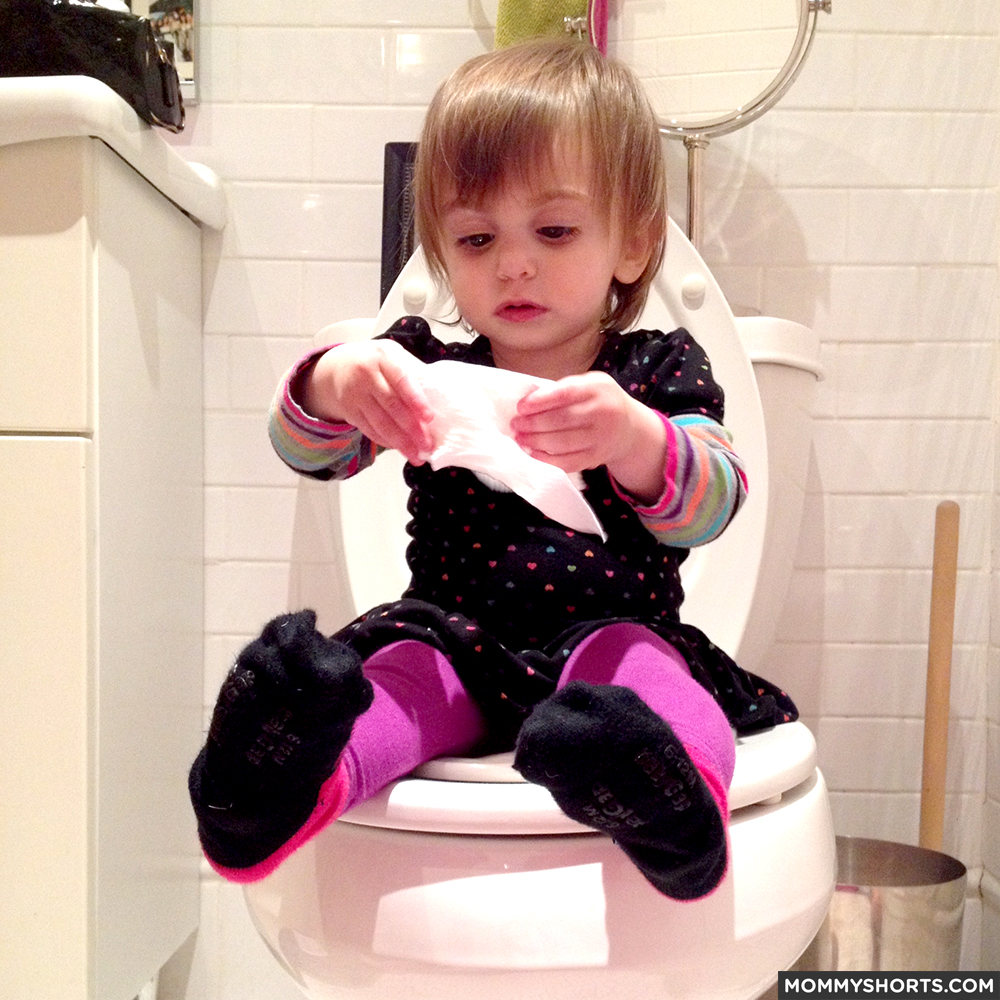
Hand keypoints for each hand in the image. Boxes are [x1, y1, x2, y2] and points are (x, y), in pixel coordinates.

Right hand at [304, 340, 433, 463]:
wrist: (337, 366)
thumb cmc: (377, 362)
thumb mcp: (393, 355)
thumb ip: (413, 371)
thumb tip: (439, 396)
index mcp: (383, 358)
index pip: (401, 380)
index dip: (416, 400)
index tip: (429, 418)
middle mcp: (366, 375)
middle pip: (391, 405)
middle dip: (411, 428)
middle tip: (427, 445)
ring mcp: (354, 394)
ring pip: (379, 422)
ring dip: (400, 442)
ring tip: (416, 456)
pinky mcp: (349, 411)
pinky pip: (369, 430)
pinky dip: (385, 441)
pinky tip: (399, 448)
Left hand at [509, 372, 665, 502]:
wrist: (629, 428)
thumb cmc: (600, 401)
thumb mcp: (589, 384)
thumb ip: (564, 389)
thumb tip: (529, 398)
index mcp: (598, 388)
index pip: (565, 394)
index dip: (540, 401)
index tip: (521, 407)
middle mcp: (603, 412)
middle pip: (561, 420)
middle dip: (533, 423)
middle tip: (515, 424)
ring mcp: (601, 438)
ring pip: (562, 443)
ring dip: (535, 441)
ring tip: (519, 438)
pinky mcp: (596, 458)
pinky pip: (568, 462)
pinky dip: (547, 459)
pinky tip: (533, 453)